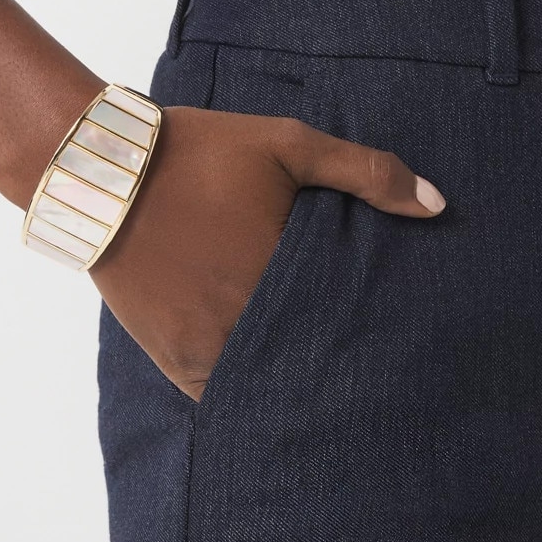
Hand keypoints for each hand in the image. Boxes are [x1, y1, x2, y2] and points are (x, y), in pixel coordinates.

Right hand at [87, 104, 445, 402]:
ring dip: (296, 386)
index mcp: (285, 272)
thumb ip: (365, 172)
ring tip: (333, 394)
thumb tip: (437, 206)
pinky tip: (272, 396)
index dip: (377, 333)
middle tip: (379, 381)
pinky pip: (220, 396)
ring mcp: (209, 345)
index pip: (351, 323)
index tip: (402, 342)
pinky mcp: (175, 357)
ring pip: (270, 386)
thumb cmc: (201, 152)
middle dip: (342, 367)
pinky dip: (246, 396)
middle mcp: (249, 319)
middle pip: (313, 362)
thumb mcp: (288, 144)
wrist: (103, 173)